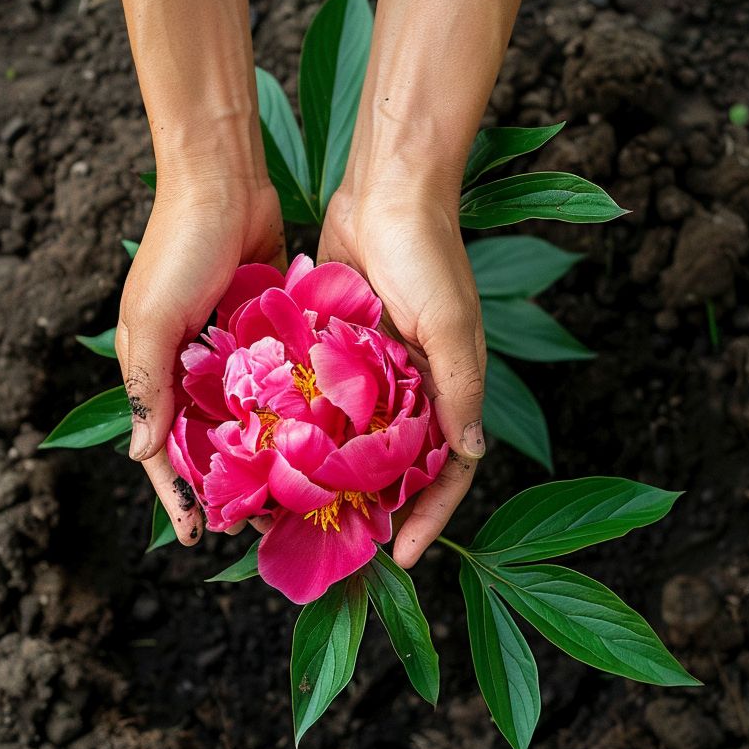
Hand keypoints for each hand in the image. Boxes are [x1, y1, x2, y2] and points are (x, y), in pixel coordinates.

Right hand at [116, 178, 285, 544]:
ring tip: (296, 492)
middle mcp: (190, 364)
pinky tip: (319, 435)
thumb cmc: (179, 245)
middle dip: (229, 484)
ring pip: (248, 416)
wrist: (223, 178)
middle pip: (208, 440)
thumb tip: (142, 455)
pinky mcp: (265, 327)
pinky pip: (278, 377)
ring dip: (265, 452)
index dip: (177, 494)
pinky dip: (291, 405)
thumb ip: (148, 384)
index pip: (161, 447)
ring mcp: (229, 348)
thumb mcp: (153, 317)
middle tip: (259, 524)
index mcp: (153, 367)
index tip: (195, 537)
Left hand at [317, 182, 485, 568]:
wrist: (385, 190)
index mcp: (450, 386)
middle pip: (399, 464)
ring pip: (357, 437)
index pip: (448, 471)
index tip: (403, 558)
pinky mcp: (338, 347)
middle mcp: (414, 385)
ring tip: (304, 514)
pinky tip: (278, 455)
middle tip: (345, 547)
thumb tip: (470, 455)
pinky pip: (325, 398)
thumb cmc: (428, 255)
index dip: (432, 517)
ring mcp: (374, 369)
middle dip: (379, 507)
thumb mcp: (451, 324)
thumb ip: (460, 389)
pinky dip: (309, 427)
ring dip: (338, 475)